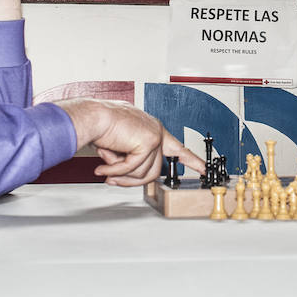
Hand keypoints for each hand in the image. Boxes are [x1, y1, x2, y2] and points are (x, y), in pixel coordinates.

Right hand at [56, 98, 203, 186]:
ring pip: (144, 172)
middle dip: (132, 180)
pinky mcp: (149, 141)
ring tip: (104, 170)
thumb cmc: (99, 126)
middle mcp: (156, 130)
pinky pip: (133, 168)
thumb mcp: (119, 145)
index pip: (177, 148)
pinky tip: (102, 168)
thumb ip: (130, 158)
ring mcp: (155, 135)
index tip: (205, 169)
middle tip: (113, 180)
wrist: (90, 116)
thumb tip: (127, 177)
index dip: (191, 160)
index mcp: (151, 129)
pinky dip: (115, 171)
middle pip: (154, 169)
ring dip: (121, 175)